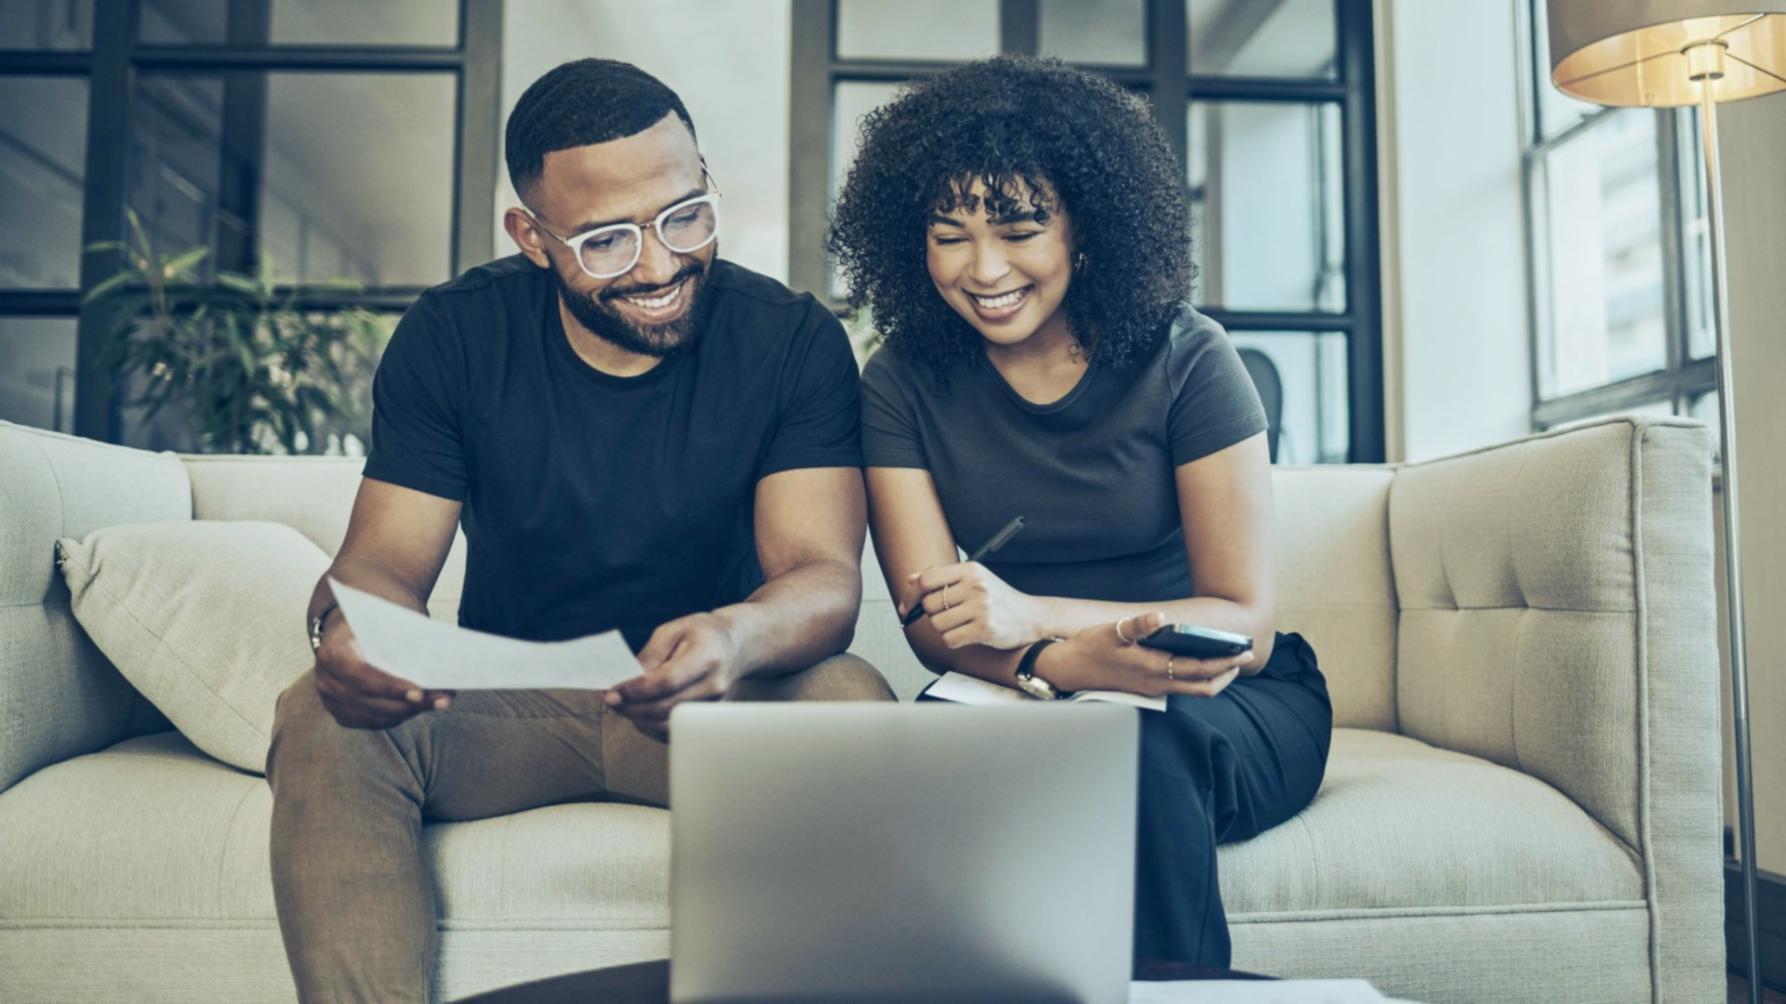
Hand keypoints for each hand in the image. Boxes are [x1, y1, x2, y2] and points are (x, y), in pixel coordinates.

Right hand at [313, 612, 453, 728]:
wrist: (349, 627)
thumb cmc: (373, 621)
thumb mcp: (385, 620)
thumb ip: (401, 639)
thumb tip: (433, 663)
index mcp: (332, 652)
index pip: (361, 675)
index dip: (390, 687)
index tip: (419, 693)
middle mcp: (326, 680)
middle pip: (370, 700)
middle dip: (409, 703)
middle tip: (442, 699)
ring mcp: (331, 700)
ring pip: (374, 714)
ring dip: (409, 711)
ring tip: (440, 702)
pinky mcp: (342, 713)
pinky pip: (373, 720)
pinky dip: (399, 715)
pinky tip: (420, 707)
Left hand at [604, 612, 742, 741]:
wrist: (736, 646)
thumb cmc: (702, 634)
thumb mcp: (672, 631)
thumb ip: (649, 656)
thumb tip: (626, 682)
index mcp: (707, 656)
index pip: (668, 681)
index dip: (637, 690)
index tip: (612, 692)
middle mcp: (714, 685)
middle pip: (666, 707)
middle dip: (632, 707)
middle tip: (610, 701)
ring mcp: (714, 705)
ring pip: (669, 724)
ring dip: (639, 719)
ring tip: (622, 706)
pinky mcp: (709, 718)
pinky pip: (675, 731)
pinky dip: (651, 726)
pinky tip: (639, 714)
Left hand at [904, 561, 1043, 650]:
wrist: (1031, 617)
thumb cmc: (998, 599)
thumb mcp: (973, 580)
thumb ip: (942, 579)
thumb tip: (910, 579)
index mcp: (970, 570)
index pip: (927, 579)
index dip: (911, 594)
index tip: (907, 606)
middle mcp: (976, 586)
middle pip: (929, 604)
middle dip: (933, 614)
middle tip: (949, 616)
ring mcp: (981, 607)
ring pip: (937, 624)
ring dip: (944, 629)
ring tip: (961, 625)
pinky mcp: (985, 629)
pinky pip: (950, 639)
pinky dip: (953, 641)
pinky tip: (967, 635)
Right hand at [1038, 611, 1250, 699]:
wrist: (1066, 670)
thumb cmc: (1089, 648)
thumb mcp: (1111, 631)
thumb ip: (1137, 625)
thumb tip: (1159, 617)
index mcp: (1153, 669)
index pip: (1200, 670)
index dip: (1225, 662)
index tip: (1243, 652)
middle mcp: (1157, 685)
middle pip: (1203, 687)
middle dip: (1226, 674)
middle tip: (1244, 658)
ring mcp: (1152, 690)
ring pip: (1193, 690)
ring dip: (1213, 677)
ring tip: (1226, 660)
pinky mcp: (1146, 689)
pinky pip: (1180, 687)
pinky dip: (1196, 677)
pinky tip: (1196, 662)